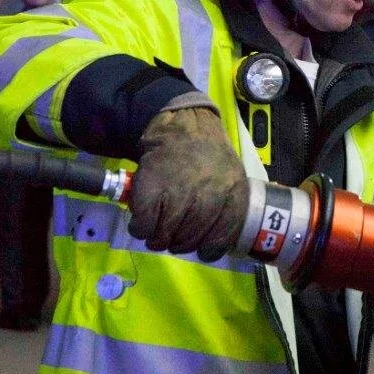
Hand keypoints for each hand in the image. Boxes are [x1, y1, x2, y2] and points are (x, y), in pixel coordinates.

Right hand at [127, 105, 248, 261]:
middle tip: (174, 236)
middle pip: (190, 239)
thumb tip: (213, 243)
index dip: (208, 248)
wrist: (184, 124)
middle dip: (180, 243)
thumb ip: (228, 207)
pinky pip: (143, 225)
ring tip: (158, 230)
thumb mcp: (232, 178)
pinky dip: (140, 228)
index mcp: (232, 192)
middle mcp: (209, 193)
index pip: (220, 238)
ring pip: (165, 236)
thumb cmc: (209, 155)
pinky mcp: (150, 187)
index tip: (201, 249)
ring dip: (158, 238)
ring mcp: (179, 190)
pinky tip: (144, 220)